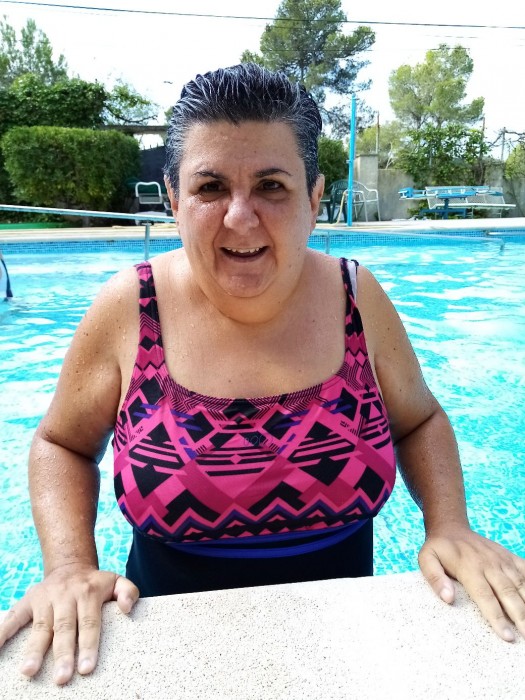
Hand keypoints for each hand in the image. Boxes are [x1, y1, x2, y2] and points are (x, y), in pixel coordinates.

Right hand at [0, 563, 138, 684]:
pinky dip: (3, 632)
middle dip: (62, 654)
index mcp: (88, 593)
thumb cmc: (95, 584)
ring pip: (40, 626)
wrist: (70, 566)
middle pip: (64, 628)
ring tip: (29, 671)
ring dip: (34, 649)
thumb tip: (128, 608)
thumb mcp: (116, 580)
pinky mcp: (27, 601)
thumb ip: (128, 591)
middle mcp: (66, 595)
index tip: (86, 668)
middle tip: (61, 678)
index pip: (89, 622)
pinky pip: (13, 617)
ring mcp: (44, 598)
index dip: (88, 645)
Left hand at [419, 527, 524, 641]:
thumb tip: (448, 599)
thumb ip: (435, 578)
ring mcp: (502, 560)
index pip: (485, 595)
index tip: (506, 636)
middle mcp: (489, 564)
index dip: (496, 617)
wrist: (452, 527)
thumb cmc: (439, 549)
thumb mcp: (426, 559)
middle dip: (520, 617)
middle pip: (508, 593)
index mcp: (469, 567)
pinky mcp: (510, 557)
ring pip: (521, 584)